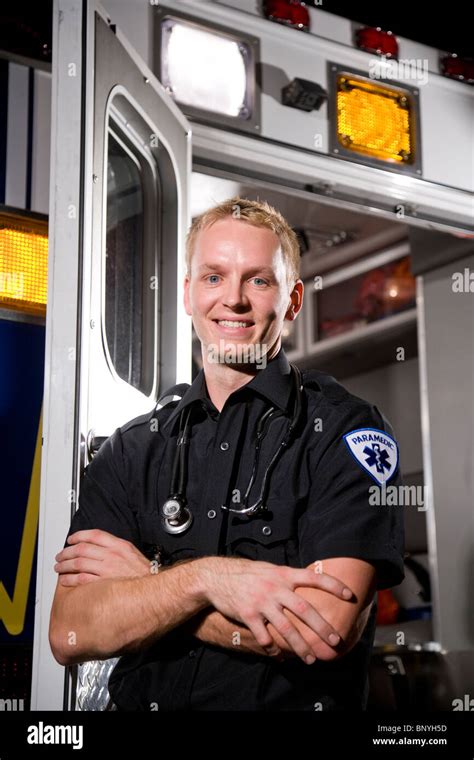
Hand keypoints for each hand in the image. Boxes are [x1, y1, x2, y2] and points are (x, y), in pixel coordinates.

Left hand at [54, 529, 150, 586]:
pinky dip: (70, 579)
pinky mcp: (103, 584)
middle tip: (61, 555)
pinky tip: (66, 580)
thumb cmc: (143, 573)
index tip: (71, 539)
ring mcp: (107, 569)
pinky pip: (81, 579)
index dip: (79, 536)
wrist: (152, 590)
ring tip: (60, 568)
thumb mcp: (131, 552)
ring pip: (79, 563)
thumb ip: (115, 547)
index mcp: (119, 545)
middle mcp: (112, 555)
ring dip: (65, 565)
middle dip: (67, 552)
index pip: (94, 535)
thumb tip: (98, 546)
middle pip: (82, 549)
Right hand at [199, 557, 352, 663]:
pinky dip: (273, 649)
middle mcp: (275, 588)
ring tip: (310, 659)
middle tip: (335, 641)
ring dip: (300, 646)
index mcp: (283, 574)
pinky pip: (264, 637)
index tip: (350, 595)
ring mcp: (262, 602)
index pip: (314, 577)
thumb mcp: (269, 569)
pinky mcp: (248, 615)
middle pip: (304, 609)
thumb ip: (287, 577)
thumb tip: (308, 580)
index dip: (333, 585)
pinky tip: (279, 657)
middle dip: (321, 627)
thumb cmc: (246, 573)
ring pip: (286, 629)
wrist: (216, 577)